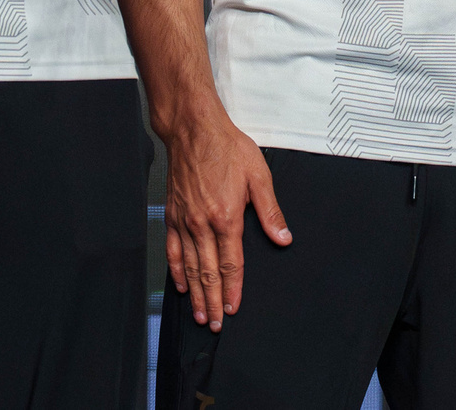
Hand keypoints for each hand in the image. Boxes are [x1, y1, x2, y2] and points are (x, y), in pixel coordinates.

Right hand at [164, 107, 291, 330]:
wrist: (194, 131)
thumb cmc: (227, 149)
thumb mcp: (259, 175)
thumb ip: (270, 211)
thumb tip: (283, 237)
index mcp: (226, 216)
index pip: (231, 262)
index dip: (233, 288)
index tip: (234, 307)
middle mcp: (202, 224)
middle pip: (208, 272)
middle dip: (214, 300)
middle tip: (215, 323)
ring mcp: (184, 221)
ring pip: (190, 267)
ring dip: (195, 293)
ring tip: (200, 314)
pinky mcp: (172, 216)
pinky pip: (172, 251)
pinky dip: (176, 271)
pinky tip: (181, 285)